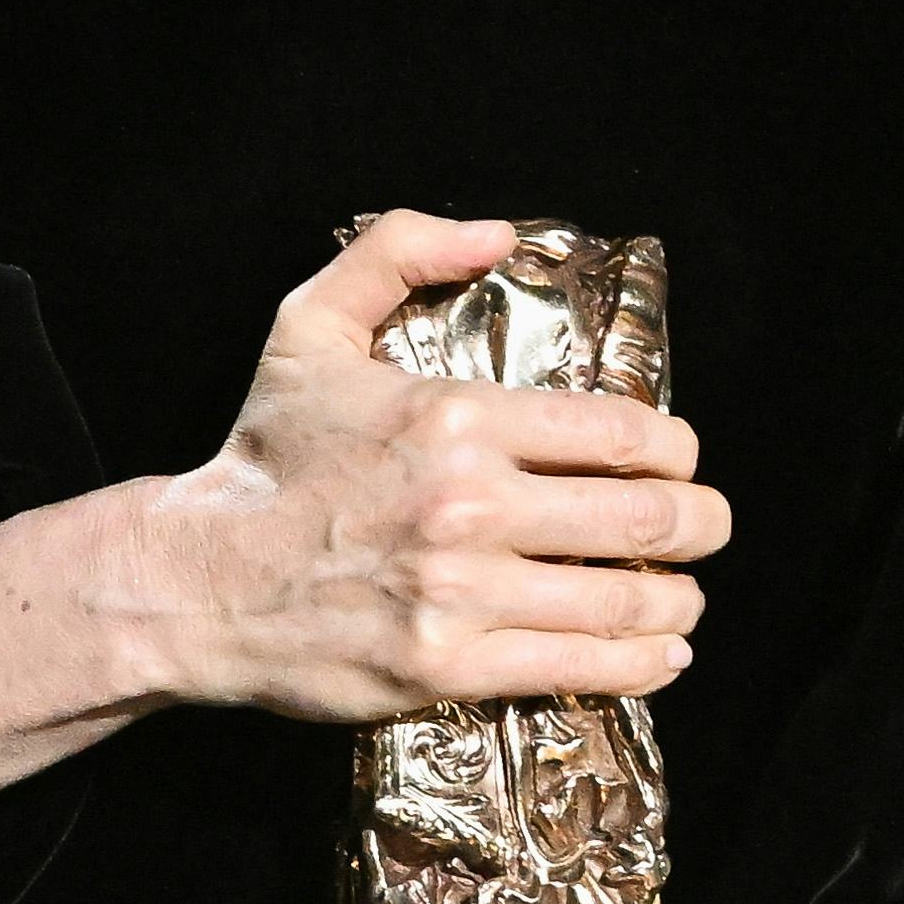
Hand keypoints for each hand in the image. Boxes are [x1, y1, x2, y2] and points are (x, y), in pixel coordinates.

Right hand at [114, 209, 721, 720]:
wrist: (197, 581)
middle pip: (644, 519)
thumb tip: (498, 235)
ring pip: (625, 600)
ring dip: (678, 601)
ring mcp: (462, 593)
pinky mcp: (449, 669)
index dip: (676, 451)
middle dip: (700, 524)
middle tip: (706, 526)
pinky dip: (641, 665)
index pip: (621, 434)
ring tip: (685, 598)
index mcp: (456, 418)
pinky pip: (579, 668)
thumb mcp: (311, 324)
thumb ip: (399, 251)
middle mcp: (470, 506)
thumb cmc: (263, 456)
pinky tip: (661, 654)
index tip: (678, 460)